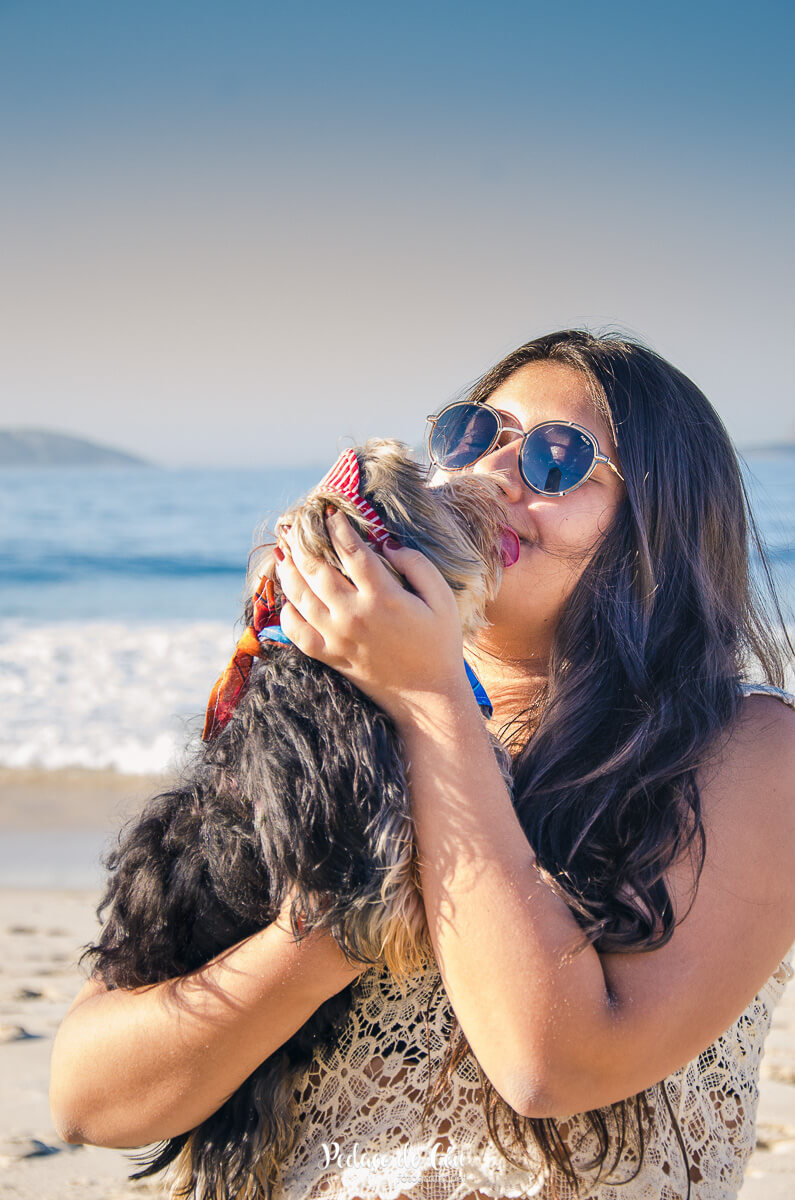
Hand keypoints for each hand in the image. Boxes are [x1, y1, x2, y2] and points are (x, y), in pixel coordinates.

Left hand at [274, 508, 470, 723]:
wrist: (428, 697)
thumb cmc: (439, 644)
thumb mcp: (442, 599)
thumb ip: (418, 565)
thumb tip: (387, 544)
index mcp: (383, 596)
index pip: (351, 550)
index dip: (337, 527)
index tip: (330, 512)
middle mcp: (354, 614)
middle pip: (317, 569)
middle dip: (304, 543)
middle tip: (296, 527)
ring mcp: (337, 637)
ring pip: (300, 596)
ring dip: (289, 571)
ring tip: (284, 554)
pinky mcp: (330, 656)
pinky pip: (296, 631)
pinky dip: (287, 612)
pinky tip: (289, 600)